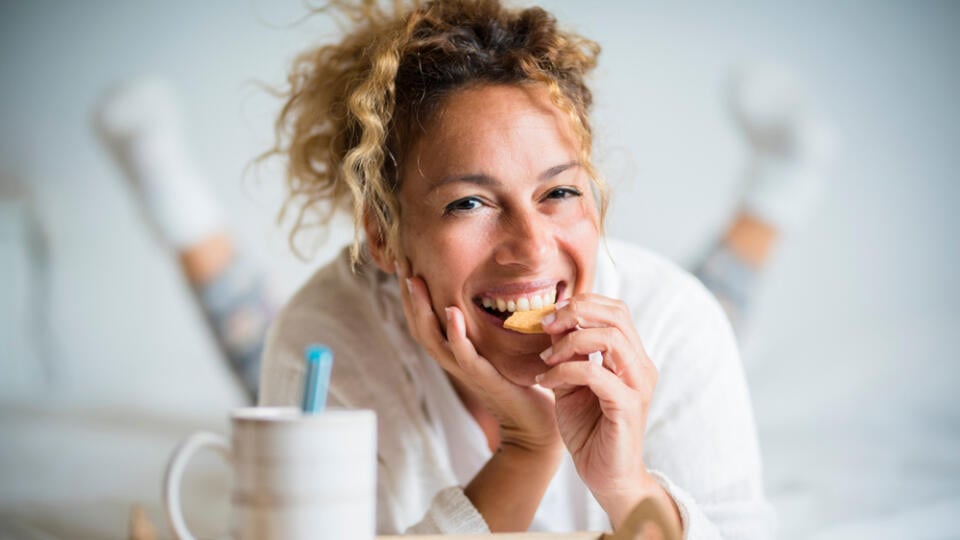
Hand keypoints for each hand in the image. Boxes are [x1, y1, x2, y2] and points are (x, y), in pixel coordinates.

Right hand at [395, 260, 560, 452]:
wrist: (536, 426)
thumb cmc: (523, 386)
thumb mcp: (502, 350)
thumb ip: (493, 328)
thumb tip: (500, 293)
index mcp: (456, 352)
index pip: (425, 321)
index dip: (413, 297)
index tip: (409, 266)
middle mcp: (455, 361)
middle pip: (419, 327)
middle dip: (409, 298)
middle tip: (404, 267)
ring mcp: (466, 370)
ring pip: (433, 338)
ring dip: (423, 310)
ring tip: (417, 282)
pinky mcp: (484, 378)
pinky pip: (463, 354)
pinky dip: (455, 334)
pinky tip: (452, 312)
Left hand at [536, 293, 661, 521]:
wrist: (605, 476)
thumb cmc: (589, 430)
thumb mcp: (572, 383)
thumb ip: (567, 354)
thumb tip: (551, 323)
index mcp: (631, 357)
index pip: (615, 310)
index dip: (582, 303)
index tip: (549, 315)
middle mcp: (640, 366)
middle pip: (617, 315)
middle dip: (576, 312)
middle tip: (545, 325)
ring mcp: (637, 385)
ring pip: (610, 338)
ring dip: (569, 342)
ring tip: (546, 359)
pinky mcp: (627, 406)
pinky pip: (595, 374)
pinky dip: (565, 371)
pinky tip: (546, 382)